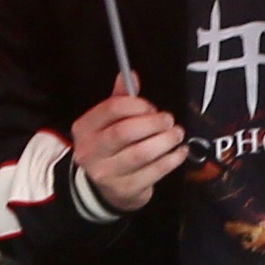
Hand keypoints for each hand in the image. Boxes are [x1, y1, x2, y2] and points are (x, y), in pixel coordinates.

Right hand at [67, 88, 189, 216]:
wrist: (103, 189)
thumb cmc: (110, 148)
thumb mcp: (108, 123)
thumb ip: (120, 99)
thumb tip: (131, 74)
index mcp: (84, 128)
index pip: (111, 109)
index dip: (138, 104)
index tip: (152, 107)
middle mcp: (90, 151)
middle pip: (125, 132)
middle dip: (153, 123)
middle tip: (169, 120)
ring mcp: (106, 173)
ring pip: (141, 154)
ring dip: (165, 141)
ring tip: (177, 134)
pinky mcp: (125, 189)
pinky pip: (154, 172)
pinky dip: (172, 160)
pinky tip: (180, 152)